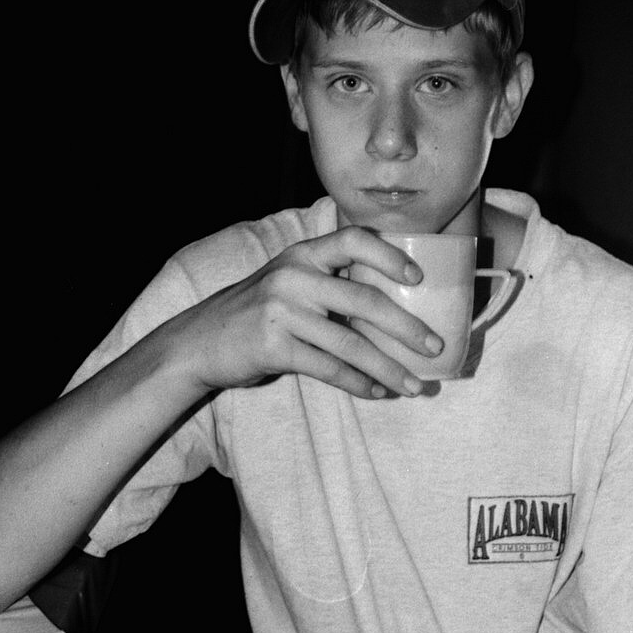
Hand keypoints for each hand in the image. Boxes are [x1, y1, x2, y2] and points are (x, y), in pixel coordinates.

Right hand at [169, 225, 443, 399]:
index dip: (389, 255)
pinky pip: (328, 368)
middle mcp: (293, 277)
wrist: (198, 342)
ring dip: (388, 368)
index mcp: (301, 255)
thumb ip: (325, 284)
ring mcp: (281, 312)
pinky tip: (377, 392)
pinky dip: (358, 383)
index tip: (419, 276)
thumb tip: (388, 306)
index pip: (352, 240)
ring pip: (350, 343)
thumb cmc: (254, 314)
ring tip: (414, 386)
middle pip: (364, 300)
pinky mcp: (273, 347)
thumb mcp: (286, 284)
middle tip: (434, 347)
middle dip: (406, 328)